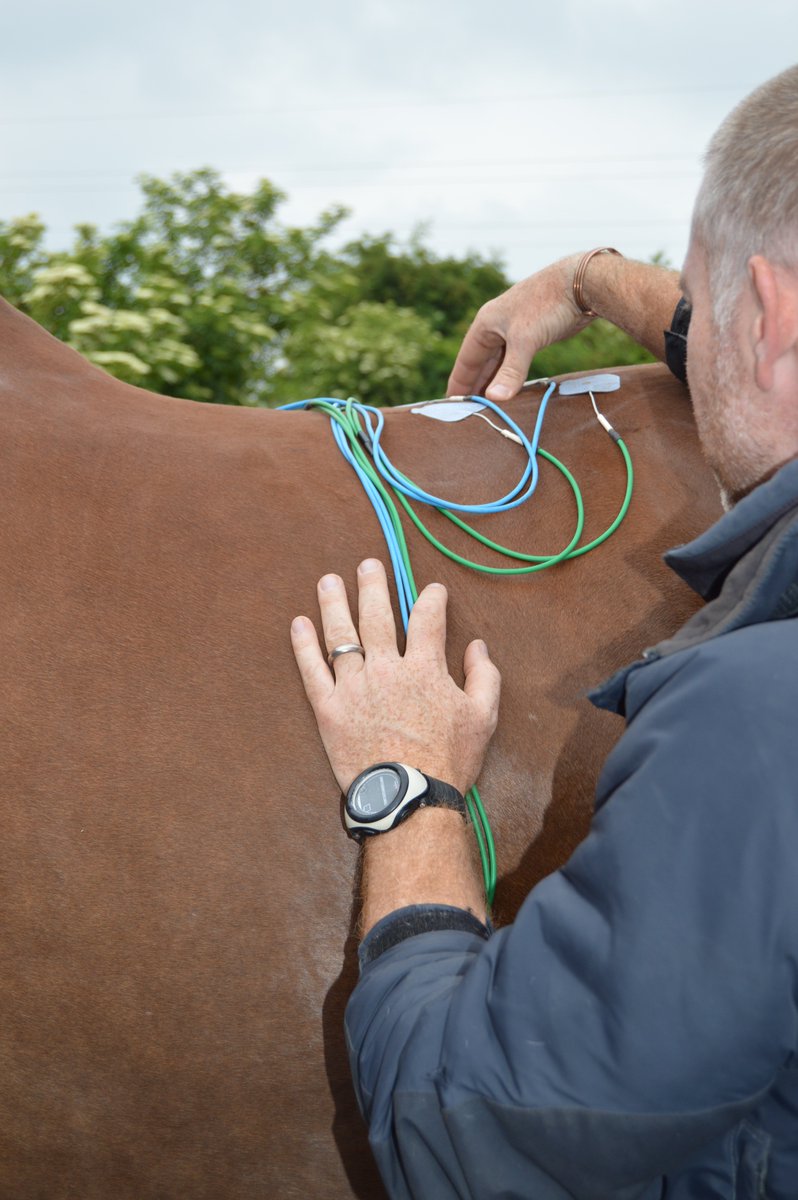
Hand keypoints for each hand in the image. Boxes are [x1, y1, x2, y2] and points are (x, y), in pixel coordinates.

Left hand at [290, 559, 500, 794]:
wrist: (409, 798)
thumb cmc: (449, 760)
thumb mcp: (483, 717)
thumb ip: (483, 677)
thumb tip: (477, 647)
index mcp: (425, 668)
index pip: (427, 619)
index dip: (430, 598)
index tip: (432, 590)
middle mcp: (386, 668)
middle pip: (377, 616)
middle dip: (373, 586)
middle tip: (368, 565)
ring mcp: (354, 687)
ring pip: (341, 635)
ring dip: (334, 603)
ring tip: (328, 580)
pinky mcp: (329, 709)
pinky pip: (312, 670)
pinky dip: (303, 645)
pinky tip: (299, 623)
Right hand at [447, 254, 590, 400]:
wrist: (581, 282)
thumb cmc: (548, 304)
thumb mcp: (526, 340)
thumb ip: (511, 372)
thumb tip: (494, 399)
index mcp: (485, 325)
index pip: (465, 361)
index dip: (459, 384)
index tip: (450, 406)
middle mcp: (496, 327)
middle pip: (480, 363)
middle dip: (474, 387)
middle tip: (467, 413)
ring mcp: (514, 331)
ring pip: (497, 363)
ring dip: (493, 383)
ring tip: (486, 407)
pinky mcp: (532, 335)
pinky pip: (514, 361)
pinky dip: (509, 377)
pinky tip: (510, 390)